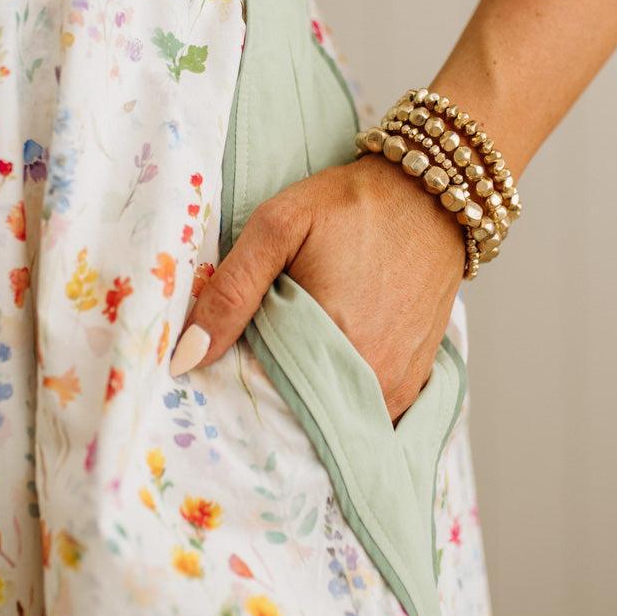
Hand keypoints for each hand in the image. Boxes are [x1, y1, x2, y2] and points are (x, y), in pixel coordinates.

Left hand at [169, 154, 466, 422]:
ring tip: (287, 365)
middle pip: (299, 416)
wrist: (429, 195)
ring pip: (334, 420)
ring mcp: (396, 385)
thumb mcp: (277, 227)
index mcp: (330, 343)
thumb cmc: (350, 206)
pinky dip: (341, 402)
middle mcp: (368, 376)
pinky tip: (323, 371)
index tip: (220, 374)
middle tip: (252, 367)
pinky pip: (367, 415)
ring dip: (307, 403)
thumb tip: (186, 357)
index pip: (263, 401)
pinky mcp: (413, 383)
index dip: (237, 391)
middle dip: (271, 401)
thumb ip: (231, 291)